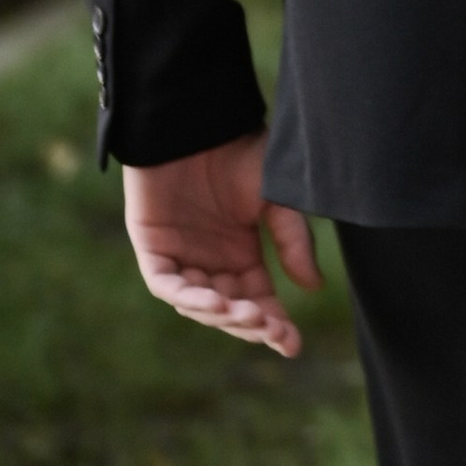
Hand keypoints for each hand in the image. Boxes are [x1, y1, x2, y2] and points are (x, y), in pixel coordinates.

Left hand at [123, 136, 320, 356]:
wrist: (199, 121)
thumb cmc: (240, 151)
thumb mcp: (276, 198)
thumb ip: (292, 240)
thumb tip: (312, 288)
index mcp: (242, 256)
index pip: (259, 302)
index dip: (275, 326)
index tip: (293, 345)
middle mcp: (212, 264)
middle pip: (229, 311)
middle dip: (249, 324)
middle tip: (269, 326)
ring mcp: (181, 258)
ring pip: (198, 304)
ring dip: (220, 314)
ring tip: (243, 314)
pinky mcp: (152, 248)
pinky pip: (167, 284)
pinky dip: (188, 296)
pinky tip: (214, 300)